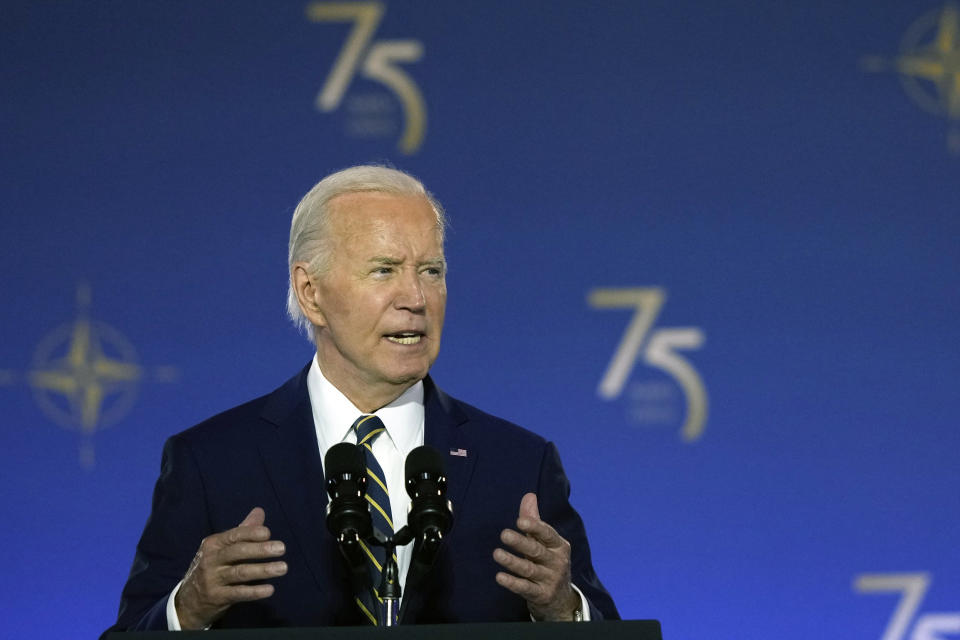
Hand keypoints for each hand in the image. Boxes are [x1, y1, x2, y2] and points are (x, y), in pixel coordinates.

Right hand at [174, 507, 286, 629]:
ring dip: (263, 570)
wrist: (188, 601)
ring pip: (240, 572)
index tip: (268, 533)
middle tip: (282, 548)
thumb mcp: (222, 548)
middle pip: (238, 551)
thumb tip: (260, 511)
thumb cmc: (212, 568)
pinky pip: (238, 593)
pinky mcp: (216, 597)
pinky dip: (254, 591)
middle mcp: (211, 560)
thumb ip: (242, 531)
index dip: (251, 533)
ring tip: (283, 567)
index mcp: (213, 544)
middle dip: (260, 549)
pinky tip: (270, 589)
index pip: (234, 535)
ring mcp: (212, 579)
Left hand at [493, 493, 580, 620]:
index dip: (534, 527)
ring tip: (496, 553)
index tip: (519, 521)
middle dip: (520, 542)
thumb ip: (534, 520)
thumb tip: (529, 495)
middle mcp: (557, 562)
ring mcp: (550, 580)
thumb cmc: (548, 563)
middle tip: (504, 534)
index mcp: (559, 545)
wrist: (561, 599)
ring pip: (529, 569)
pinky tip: (499, 577)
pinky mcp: (542, 595)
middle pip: (537, 550)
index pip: (547, 534)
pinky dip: (512, 583)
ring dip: (512, 562)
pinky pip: (525, 588)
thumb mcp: (545, 543)